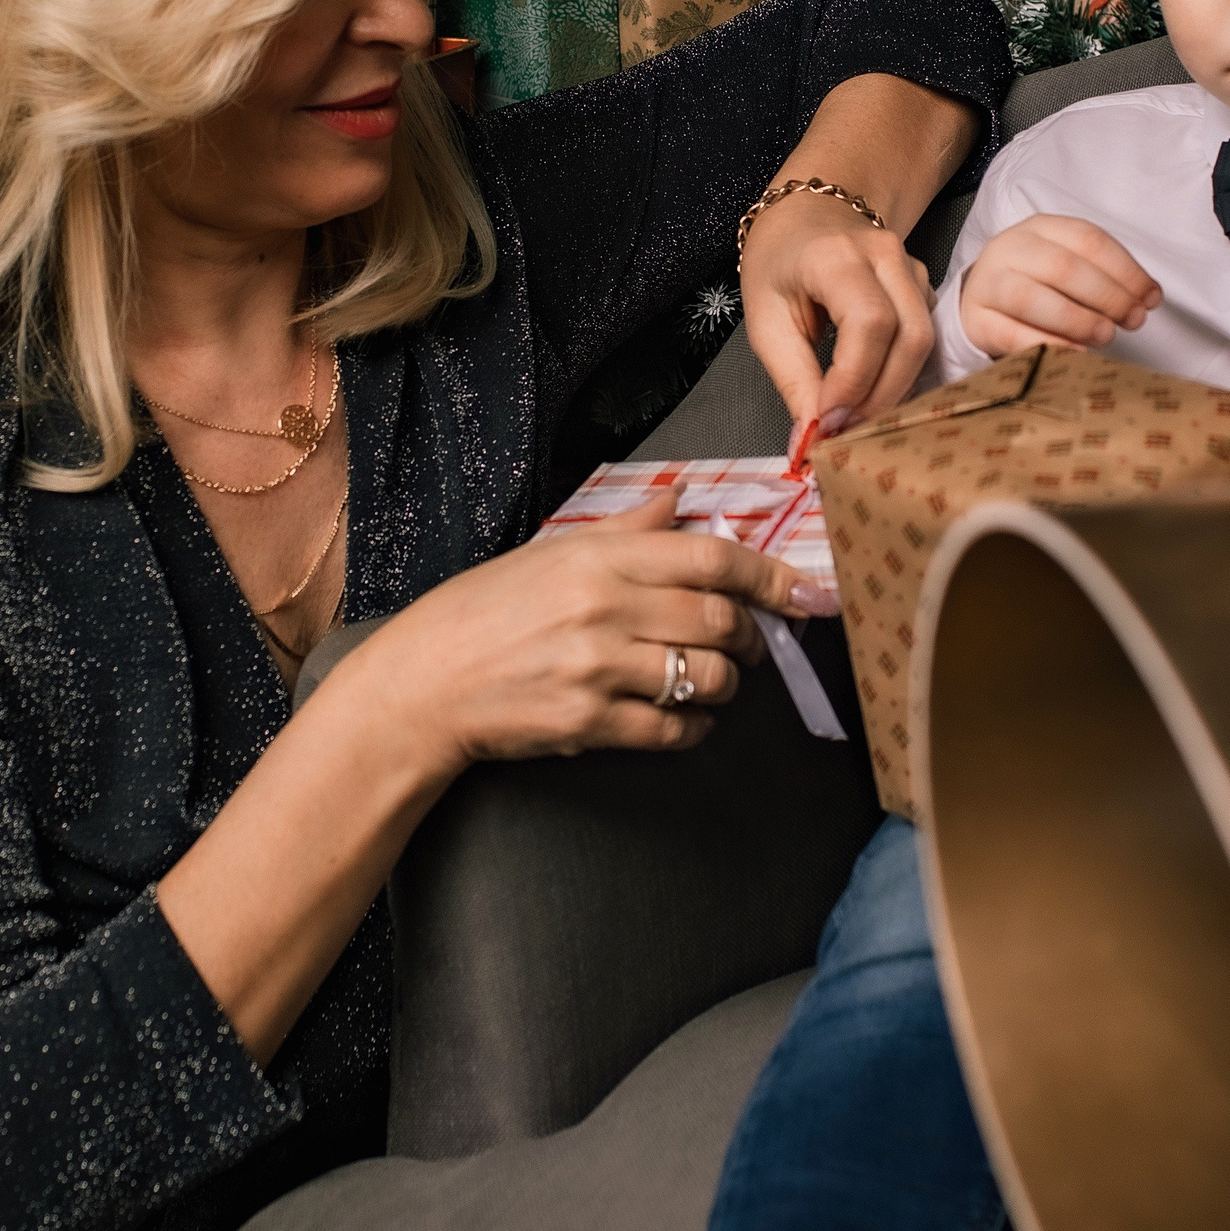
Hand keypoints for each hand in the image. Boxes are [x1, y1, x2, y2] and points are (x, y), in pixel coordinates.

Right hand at [351, 490, 801, 778]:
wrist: (425, 683)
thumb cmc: (484, 612)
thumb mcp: (550, 551)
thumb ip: (626, 529)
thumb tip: (681, 501)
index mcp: (598, 557)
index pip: (710, 556)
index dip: (770, 575)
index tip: (804, 591)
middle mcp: (604, 608)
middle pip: (719, 619)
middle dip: (751, 635)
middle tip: (750, 641)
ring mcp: (598, 668)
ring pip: (706, 678)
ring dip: (726, 684)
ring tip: (714, 681)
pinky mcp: (589, 723)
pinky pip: (673, 729)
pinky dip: (694, 728)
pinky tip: (687, 719)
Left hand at [739, 191, 937, 427]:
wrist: (806, 216)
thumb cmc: (778, 264)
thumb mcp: (765, 321)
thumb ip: (792, 378)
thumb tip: (812, 436)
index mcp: (836, 256)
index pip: (869, 323)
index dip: (856, 379)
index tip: (829, 419)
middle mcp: (885, 254)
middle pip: (911, 337)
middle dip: (881, 395)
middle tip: (844, 429)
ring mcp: (911, 266)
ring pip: (925, 341)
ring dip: (894, 389)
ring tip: (855, 415)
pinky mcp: (923, 284)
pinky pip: (925, 336)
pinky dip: (901, 371)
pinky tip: (871, 388)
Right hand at [957, 213, 1161, 358]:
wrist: (981, 300)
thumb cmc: (1039, 283)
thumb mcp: (1070, 267)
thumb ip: (1105, 277)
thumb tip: (1147, 298)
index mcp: (1040, 228)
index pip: (1089, 240)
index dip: (1126, 270)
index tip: (1152, 298)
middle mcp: (1010, 248)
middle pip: (1063, 267)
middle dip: (1107, 296)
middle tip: (1133, 320)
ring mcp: (988, 283)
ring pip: (1031, 298)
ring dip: (1077, 320)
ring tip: (1106, 336)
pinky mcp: (975, 320)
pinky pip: (1010, 334)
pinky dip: (1047, 344)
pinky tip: (1076, 353)